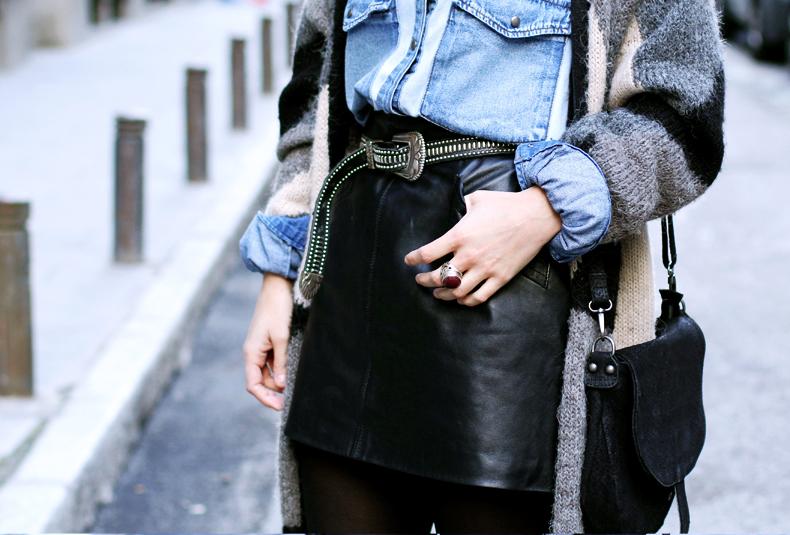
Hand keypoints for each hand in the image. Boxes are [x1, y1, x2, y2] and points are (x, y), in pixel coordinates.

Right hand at [243, 272, 293, 410]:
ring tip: (296, 387)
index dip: (265, 398)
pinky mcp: (270, 342)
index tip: (281, 406)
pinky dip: (283, 369)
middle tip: (293, 400)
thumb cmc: (278, 309)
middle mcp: (254, 353)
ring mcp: (262, 348)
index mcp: (251, 353)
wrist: (278, 286)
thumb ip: (280, 362)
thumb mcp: (281, 337)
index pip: (253, 385)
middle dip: (275, 392)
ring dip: (280, 381)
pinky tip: (294, 373)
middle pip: (262, 381)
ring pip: (269, 373)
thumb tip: (280, 385)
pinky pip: (274, 362)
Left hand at [404, 186, 560, 305]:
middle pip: (438, 277)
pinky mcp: (500, 278)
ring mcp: (485, 269)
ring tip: (437, 292)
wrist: (536, 216)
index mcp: (459, 235)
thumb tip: (458, 208)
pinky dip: (466, 301)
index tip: (409, 260)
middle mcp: (469, 255)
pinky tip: (460, 298)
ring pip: (456, 291)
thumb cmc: (507, 205)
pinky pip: (478, 297)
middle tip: (420, 280)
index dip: (414, 259)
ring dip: (443, 294)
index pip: (428, 253)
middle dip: (425, 281)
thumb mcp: (478, 198)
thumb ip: (462, 205)